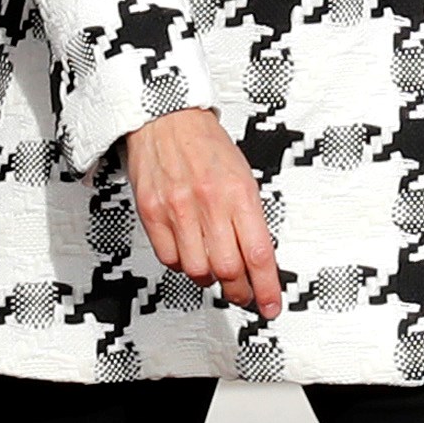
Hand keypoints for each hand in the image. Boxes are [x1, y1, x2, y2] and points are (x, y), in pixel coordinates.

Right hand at [121, 106, 280, 316]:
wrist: (164, 117)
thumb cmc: (205, 144)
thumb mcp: (242, 175)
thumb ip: (249, 218)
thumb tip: (257, 260)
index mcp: (239, 193)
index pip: (258, 254)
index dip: (267, 288)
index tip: (271, 305)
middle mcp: (208, 203)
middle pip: (227, 269)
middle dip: (238, 289)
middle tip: (242, 293)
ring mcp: (178, 210)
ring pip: (197, 270)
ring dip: (209, 277)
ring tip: (214, 268)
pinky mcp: (152, 214)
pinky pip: (169, 259)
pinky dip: (182, 263)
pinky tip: (189, 252)